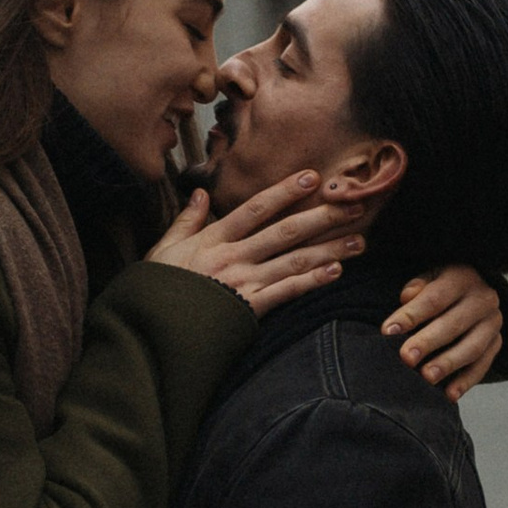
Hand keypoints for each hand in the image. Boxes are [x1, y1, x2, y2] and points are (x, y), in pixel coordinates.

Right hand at [149, 170, 362, 316]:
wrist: (149, 330)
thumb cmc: (155, 290)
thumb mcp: (164, 249)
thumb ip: (186, 220)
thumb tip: (201, 192)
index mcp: (213, 239)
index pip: (255, 208)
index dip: (285, 191)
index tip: (312, 177)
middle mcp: (232, 257)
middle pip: (284, 231)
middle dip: (321, 217)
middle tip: (353, 205)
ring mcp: (242, 283)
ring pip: (293, 260)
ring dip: (329, 249)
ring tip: (358, 239)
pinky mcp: (249, 309)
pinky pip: (287, 292)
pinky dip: (312, 281)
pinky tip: (336, 272)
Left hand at [383, 264, 502, 397]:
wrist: (473, 291)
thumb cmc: (441, 286)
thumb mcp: (429, 277)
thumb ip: (417, 286)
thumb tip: (406, 297)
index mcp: (463, 277)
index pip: (435, 298)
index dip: (411, 315)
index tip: (388, 331)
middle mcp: (483, 299)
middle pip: (454, 324)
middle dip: (428, 342)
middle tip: (406, 358)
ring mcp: (493, 323)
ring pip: (472, 347)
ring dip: (448, 364)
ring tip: (426, 378)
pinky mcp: (496, 343)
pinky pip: (483, 365)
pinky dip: (466, 381)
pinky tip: (449, 395)